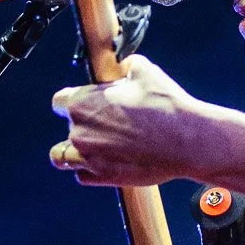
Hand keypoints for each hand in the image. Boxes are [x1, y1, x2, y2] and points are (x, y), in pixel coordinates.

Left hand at [51, 57, 209, 187]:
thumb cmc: (165, 105)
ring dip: (75, 152)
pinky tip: (106, 162)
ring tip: (95, 148)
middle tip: (107, 126)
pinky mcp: (102, 177)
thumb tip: (123, 67)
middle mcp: (79, 131)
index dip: (72, 101)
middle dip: (83, 126)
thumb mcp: (144, 71)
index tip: (87, 104)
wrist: (186, 141)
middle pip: (67, 128)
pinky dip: (90, 170)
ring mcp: (88, 157)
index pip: (59, 102)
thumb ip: (125, 67)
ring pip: (62, 157)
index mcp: (82, 102)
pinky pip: (81, 176)